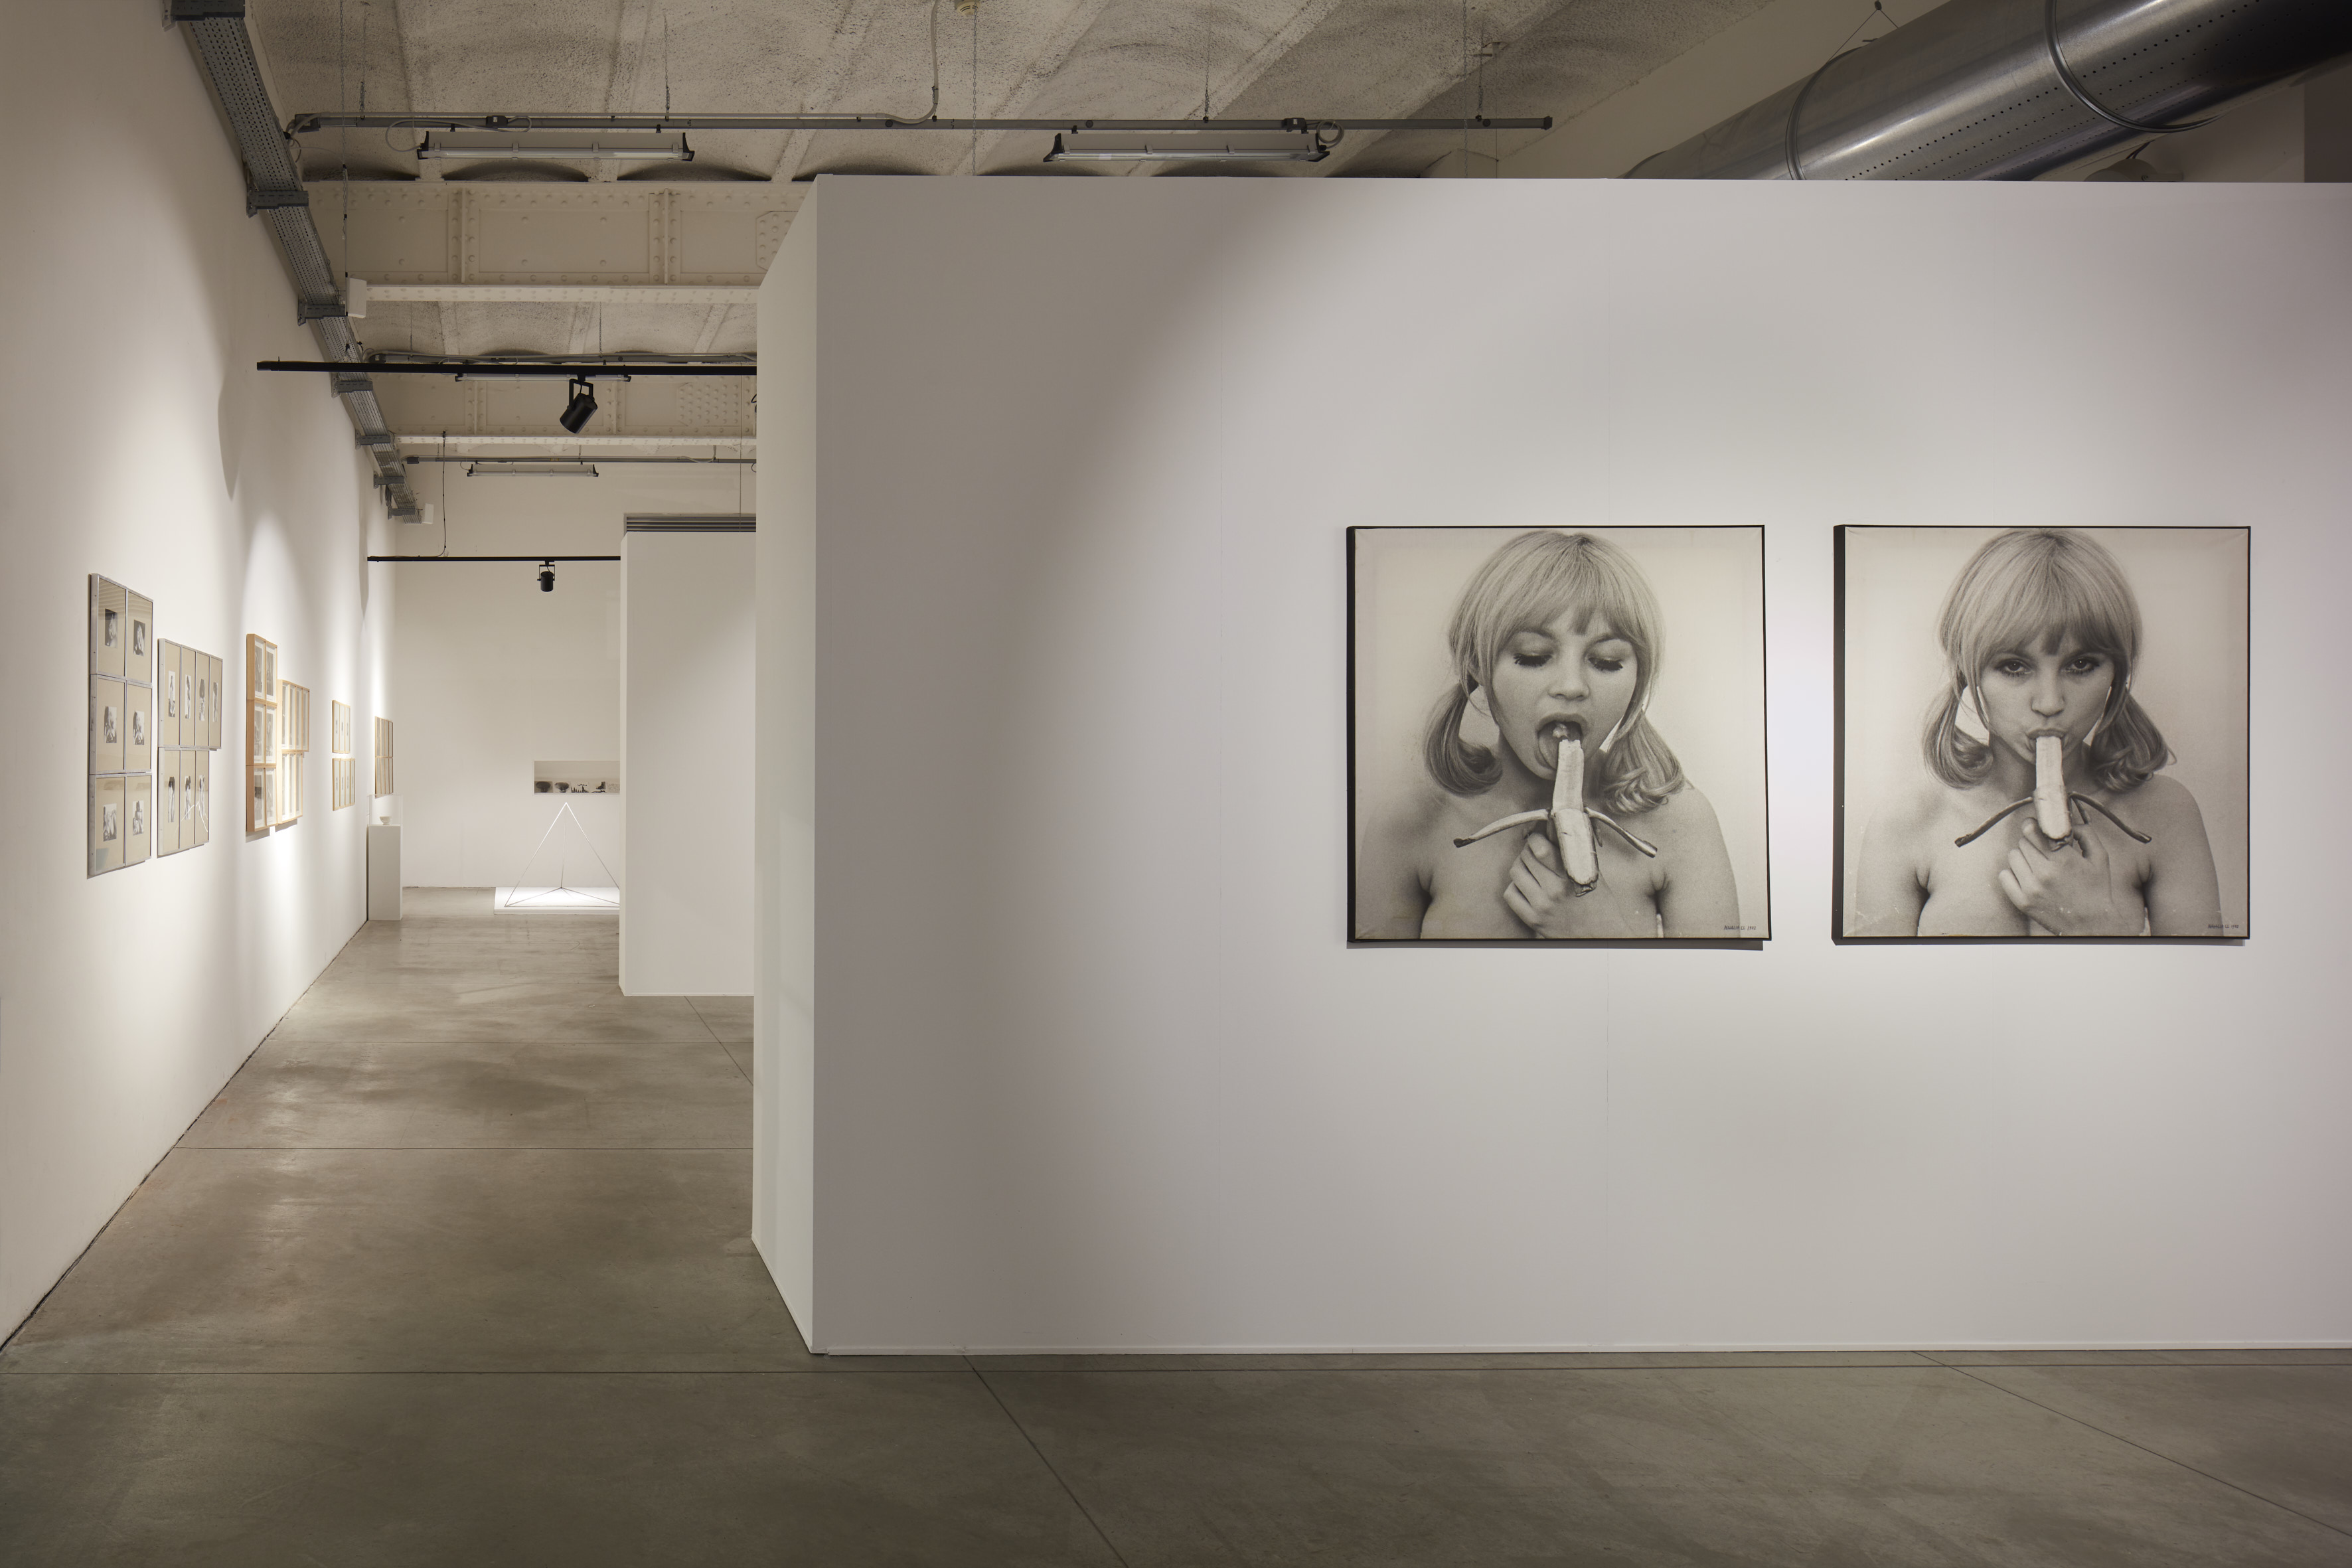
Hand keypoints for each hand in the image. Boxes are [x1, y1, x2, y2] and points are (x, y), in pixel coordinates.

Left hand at [1502, 829, 1644, 938]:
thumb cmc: (1601, 904)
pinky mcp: (1533, 920)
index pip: (1539, 848)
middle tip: (1537, 852)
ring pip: (1515, 873)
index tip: (1539, 835)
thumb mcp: (1593, 873)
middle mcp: (1554, 891)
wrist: (1603, 938)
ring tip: (1533, 869)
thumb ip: (1576, 850)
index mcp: (1571, 875)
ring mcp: (1542, 906)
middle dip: (1529, 850)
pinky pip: (1511, 894)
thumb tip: (1557, 827)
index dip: (1535, 837)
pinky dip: (1516, 886)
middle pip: (1525, 858)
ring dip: (1522, 866)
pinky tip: (1528, 887)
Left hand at [1997, 819, 2140, 935]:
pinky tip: (2027, 875)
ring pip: (2013, 856)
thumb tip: (2069, 819)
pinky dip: (2013, 872)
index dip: (2032, 825)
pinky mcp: (2022, 901)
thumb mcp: (2099, 857)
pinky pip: (2004, 875)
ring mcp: (2031, 888)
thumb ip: (2085, 833)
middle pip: (2022, 842)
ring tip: (2038, 863)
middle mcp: (2044, 873)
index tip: (2034, 825)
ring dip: (2023, 856)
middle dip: (2032, 841)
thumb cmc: (2097, 889)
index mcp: (2063, 860)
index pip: (2032, 831)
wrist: (2092, 923)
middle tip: (2043, 849)